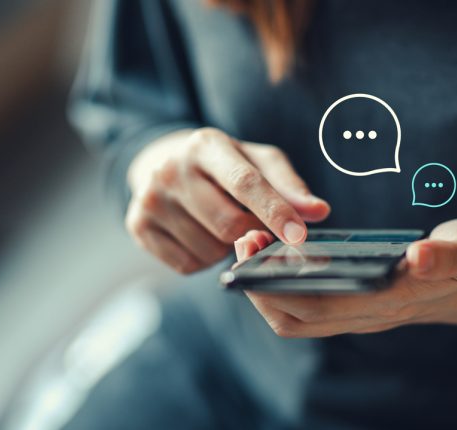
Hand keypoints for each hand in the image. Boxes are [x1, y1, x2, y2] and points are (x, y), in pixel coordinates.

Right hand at [125, 128, 329, 272]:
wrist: (163, 164)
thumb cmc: (224, 166)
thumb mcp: (258, 163)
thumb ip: (290, 186)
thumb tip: (319, 211)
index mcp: (206, 144)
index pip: (246, 182)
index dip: (275, 212)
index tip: (299, 236)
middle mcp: (171, 168)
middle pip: (229, 225)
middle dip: (250, 233)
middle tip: (250, 223)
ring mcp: (150, 198)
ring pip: (209, 250)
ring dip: (225, 248)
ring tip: (218, 223)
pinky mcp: (138, 226)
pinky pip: (187, 265)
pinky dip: (202, 259)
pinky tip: (198, 235)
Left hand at [235, 219, 456, 337]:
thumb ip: (449, 255)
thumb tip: (420, 257)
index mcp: (390, 301)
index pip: (321, 306)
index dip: (280, 284)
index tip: (255, 248)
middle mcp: (367, 316)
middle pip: (296, 317)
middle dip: (259, 284)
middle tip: (244, 239)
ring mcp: (358, 316)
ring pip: (296, 319)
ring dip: (265, 288)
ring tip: (253, 245)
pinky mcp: (353, 308)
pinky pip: (304, 309)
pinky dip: (280, 287)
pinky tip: (275, 255)